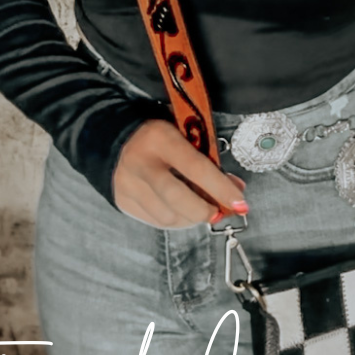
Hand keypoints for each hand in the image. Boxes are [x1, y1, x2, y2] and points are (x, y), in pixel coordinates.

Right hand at [113, 118, 248, 227]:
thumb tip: (235, 188)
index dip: (221, 189)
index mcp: (160, 139)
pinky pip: (155, 221)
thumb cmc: (158, 134)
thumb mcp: (183, 133)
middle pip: (178, 199)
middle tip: (219, 211)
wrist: (113, 137)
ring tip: (201, 209)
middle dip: (205, 211)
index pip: (196, 168)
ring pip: (167, 216)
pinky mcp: (122, 201)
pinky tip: (183, 211)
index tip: (241, 204)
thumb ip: (207, 157)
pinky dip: (176, 221)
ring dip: (191, 218)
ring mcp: (128, 185)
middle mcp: (141, 163)